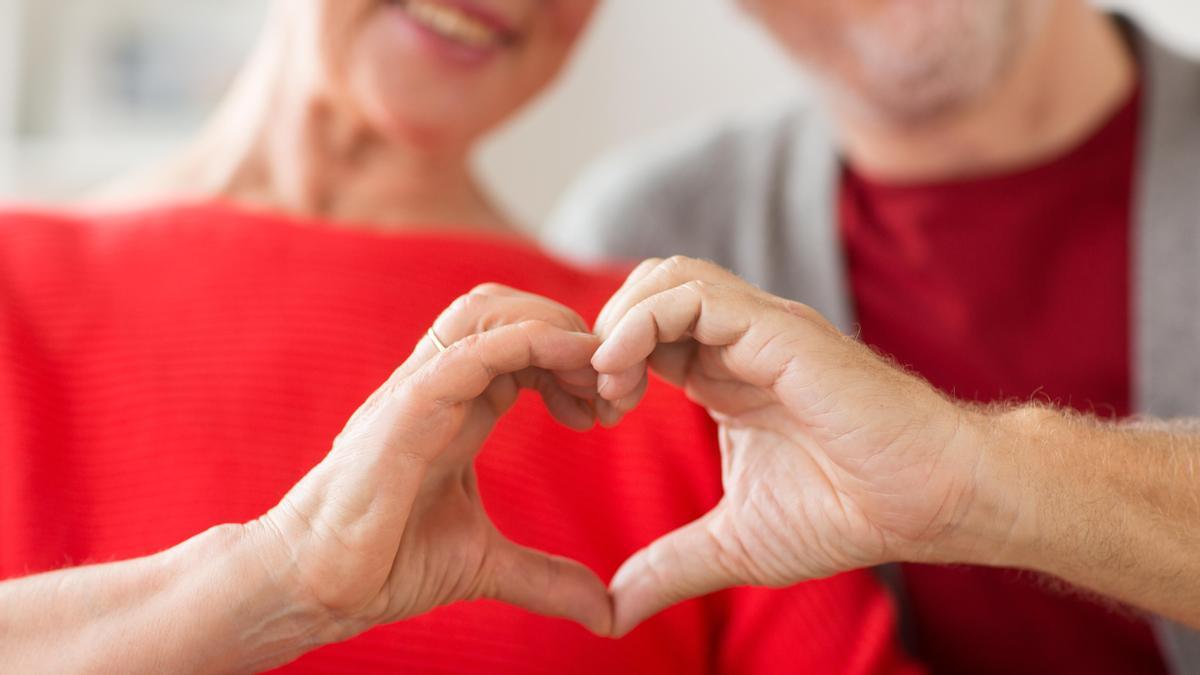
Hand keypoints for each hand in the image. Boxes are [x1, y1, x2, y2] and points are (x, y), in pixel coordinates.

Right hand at [251, 284, 612, 647]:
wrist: (316, 586)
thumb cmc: (384, 562)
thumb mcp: (486, 564)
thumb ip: (546, 577)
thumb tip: (605, 612)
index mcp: (459, 407)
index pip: (520, 343)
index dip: (572, 359)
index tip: (608, 407)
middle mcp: (439, 387)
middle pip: (507, 309)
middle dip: (569, 331)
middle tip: (611, 386)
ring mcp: (419, 391)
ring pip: (487, 311)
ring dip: (554, 328)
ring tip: (595, 376)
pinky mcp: (406, 409)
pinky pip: (471, 350)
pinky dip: (530, 342)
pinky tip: (572, 362)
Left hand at [592, 257, 994, 635]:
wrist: (930, 501)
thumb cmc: (849, 512)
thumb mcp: (734, 545)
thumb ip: (669, 568)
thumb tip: (612, 613)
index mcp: (724, 375)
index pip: (645, 332)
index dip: (606, 362)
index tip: (592, 417)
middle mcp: (738, 341)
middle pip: (647, 290)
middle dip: (603, 335)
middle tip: (596, 398)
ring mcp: (760, 329)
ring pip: (666, 277)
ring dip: (619, 322)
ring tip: (610, 384)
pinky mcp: (779, 329)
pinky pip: (693, 295)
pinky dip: (642, 321)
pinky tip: (625, 373)